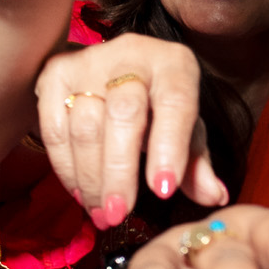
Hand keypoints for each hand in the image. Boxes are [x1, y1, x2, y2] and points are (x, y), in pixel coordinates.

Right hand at [36, 33, 227, 227]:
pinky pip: (54, 130)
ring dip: (90, 179)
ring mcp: (88, 62)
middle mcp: (131, 54)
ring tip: (102, 213)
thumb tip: (214, 197)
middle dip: (118, 171)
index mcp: (174, 64)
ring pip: (84, 127)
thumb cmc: (158, 104)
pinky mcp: (55, 75)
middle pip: (123, 114)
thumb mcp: (186, 127)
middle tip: (118, 214)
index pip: (175, 102)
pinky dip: (66, 169)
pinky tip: (81, 192)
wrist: (116, 66)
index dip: (169, 147)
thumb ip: (197, 162)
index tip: (162, 190)